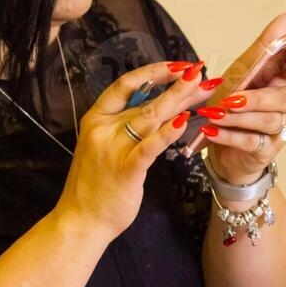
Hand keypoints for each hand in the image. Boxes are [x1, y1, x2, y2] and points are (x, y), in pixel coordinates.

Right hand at [55, 61, 214, 240]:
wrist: (81, 220)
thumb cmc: (96, 183)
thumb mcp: (105, 145)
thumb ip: (126, 124)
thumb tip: (158, 103)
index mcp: (96, 118)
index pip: (126, 84)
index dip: (154, 72)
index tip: (178, 66)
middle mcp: (103, 128)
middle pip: (146, 99)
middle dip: (178, 85)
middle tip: (202, 72)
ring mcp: (113, 148)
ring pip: (151, 116)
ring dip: (180, 99)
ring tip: (203, 87)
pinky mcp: (126, 170)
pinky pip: (150, 146)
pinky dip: (168, 133)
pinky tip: (184, 121)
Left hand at [205, 11, 285, 184]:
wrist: (221, 144)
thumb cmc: (236, 101)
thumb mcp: (244, 71)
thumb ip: (265, 46)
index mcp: (283, 78)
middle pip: (285, 98)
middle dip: (258, 98)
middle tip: (233, 98)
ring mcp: (280, 127)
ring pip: (268, 120)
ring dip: (239, 117)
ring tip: (215, 114)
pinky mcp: (266, 149)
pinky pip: (251, 141)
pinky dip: (229, 135)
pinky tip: (211, 130)